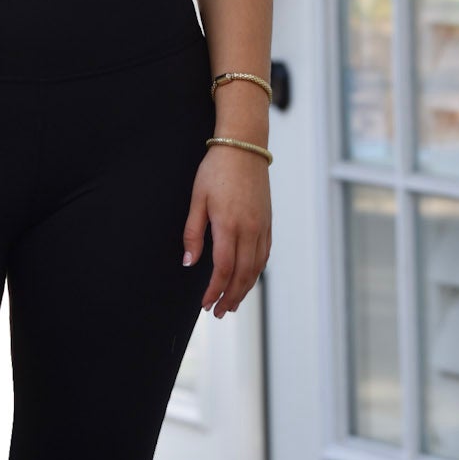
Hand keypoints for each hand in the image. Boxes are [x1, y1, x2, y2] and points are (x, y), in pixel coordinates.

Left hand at [182, 147, 270, 318]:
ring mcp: (262, 226)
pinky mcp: (268, 221)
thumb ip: (193, 233)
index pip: (223, 269)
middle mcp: (249, 229)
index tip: (205, 303)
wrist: (244, 147)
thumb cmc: (216, 169)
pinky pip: (265, 254)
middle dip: (230, 297)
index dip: (214, 290)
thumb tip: (190, 262)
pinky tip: (248, 278)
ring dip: (245, 289)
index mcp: (229, 225)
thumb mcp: (197, 199)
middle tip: (219, 312)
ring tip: (233, 303)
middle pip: (242, 274)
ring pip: (256, 268)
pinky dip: (256, 271)